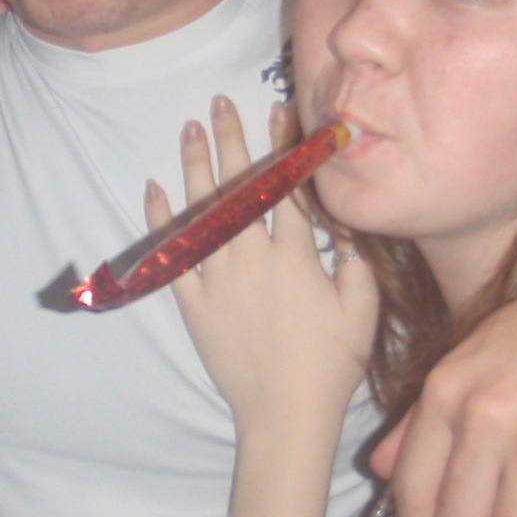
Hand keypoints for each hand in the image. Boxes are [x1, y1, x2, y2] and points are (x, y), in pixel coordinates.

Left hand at [160, 98, 376, 435]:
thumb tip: (350, 226)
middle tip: (219, 103)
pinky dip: (161, 221)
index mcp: (297, 257)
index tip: (278, 110)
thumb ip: (358, 263)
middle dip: (231, 139)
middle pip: (240, 187)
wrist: (285, 413)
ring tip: (188, 129)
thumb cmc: (331, 365)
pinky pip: (172, 255)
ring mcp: (219, 280)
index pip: (288, 187)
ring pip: (203, 212)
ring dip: (194, 167)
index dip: (284, 146)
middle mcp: (253, 259)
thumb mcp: (363, 311)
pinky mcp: (194, 304)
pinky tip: (153, 188)